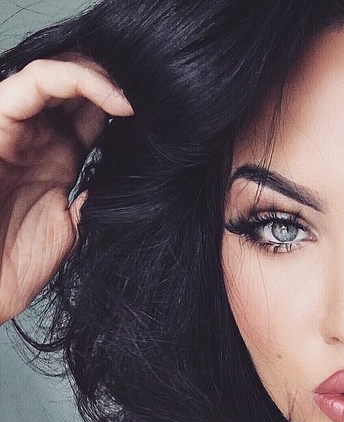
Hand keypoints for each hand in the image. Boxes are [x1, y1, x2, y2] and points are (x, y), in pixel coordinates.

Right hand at [0, 56, 132, 322]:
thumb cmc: (13, 265)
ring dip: (103, 75)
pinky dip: (79, 79)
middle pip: (78, 85)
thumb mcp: (68, 231)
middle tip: (157, 91)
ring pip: (60, 72)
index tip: (165, 119)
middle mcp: (37, 136)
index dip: (125, 108)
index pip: (93, 115)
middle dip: (117, 82)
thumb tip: (121, 187)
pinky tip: (116, 101)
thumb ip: (92, 203)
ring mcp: (18, 127)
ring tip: (137, 92)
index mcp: (56, 159)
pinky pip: (39, 80)